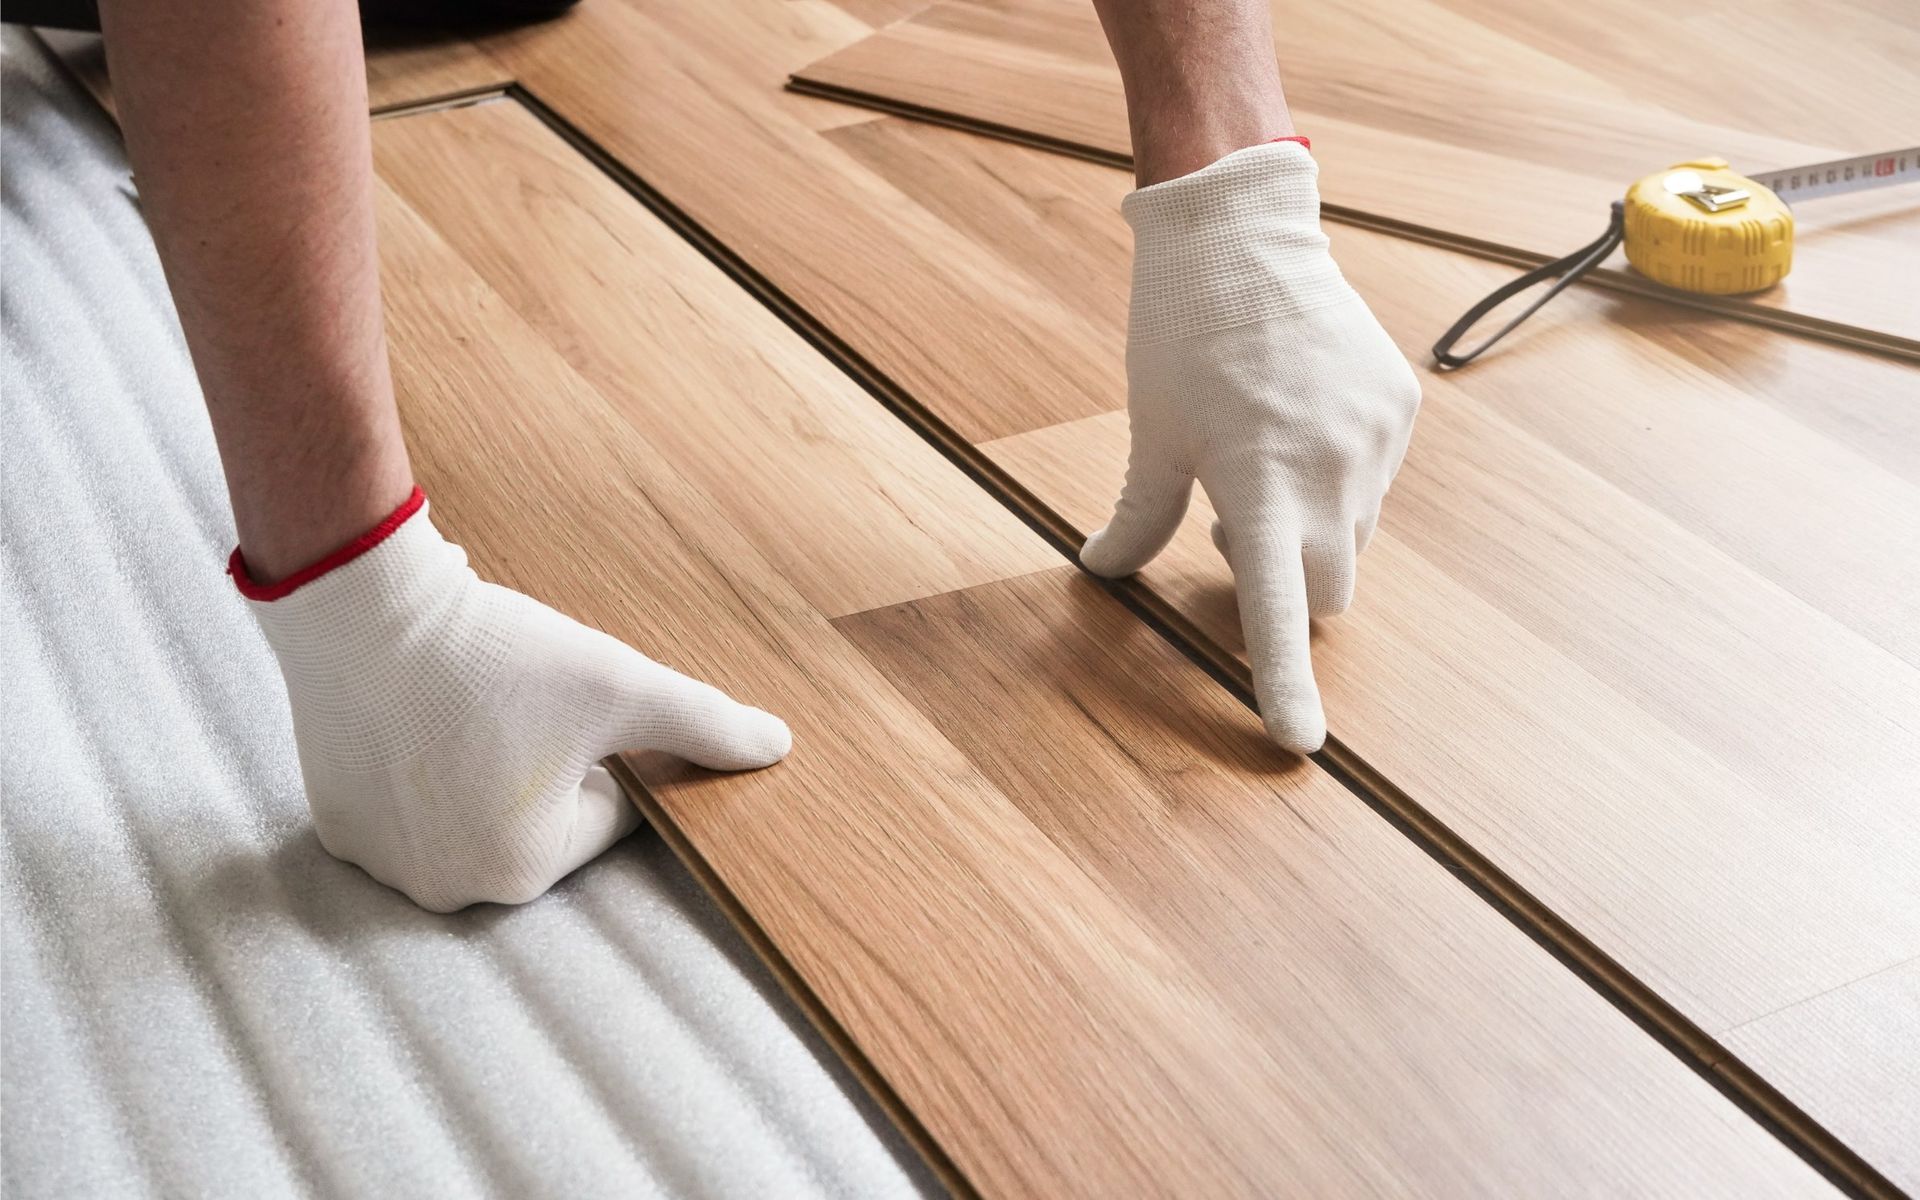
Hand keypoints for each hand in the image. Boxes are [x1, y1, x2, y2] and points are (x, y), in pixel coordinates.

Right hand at [235, 490, 790, 911]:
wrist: (361, 606)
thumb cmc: (496, 654)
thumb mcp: (619, 686)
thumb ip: (704, 724)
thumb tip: (776, 748)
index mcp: (522, 872)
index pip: (611, 817)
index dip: (607, 750)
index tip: (571, 707)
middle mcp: (448, 889)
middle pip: (542, 821)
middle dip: (549, 765)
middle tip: (516, 703)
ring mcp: (384, 864)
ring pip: (478, 811)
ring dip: (489, 766)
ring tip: (467, 706)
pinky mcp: (340, 827)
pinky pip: (414, 802)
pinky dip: (428, 764)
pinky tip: (420, 715)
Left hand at [1080, 142, 1419, 752]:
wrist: (1244, 232)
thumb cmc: (1180, 336)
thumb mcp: (1150, 433)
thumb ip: (1136, 516)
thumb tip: (1101, 571)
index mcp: (1256, 485)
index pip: (1274, 611)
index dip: (1283, 682)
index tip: (1299, 744)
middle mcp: (1328, 472)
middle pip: (1325, 593)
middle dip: (1286, 590)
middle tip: (1229, 531)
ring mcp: (1373, 440)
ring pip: (1352, 537)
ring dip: (1311, 533)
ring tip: (1260, 461)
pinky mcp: (1399, 408)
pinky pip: (1374, 481)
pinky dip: (1338, 480)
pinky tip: (1297, 421)